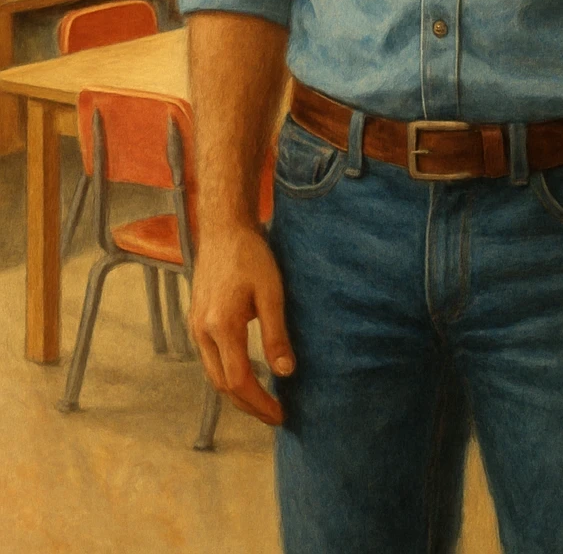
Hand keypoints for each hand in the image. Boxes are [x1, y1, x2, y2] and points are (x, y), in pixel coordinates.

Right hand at [190, 224, 294, 426]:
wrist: (223, 230)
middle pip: (222, 385)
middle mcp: (202, 332)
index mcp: (221, 327)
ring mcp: (196, 327)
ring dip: (237, 393)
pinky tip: (246, 374)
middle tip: (275, 414)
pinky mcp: (197, 320)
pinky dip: (228, 374)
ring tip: (264, 401)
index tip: (281, 414)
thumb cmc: (250, 255)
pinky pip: (210, 359)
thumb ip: (276, 335)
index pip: (238, 381)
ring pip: (213, 375)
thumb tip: (285, 373)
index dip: (259, 404)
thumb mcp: (271, 292)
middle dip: (249, 406)